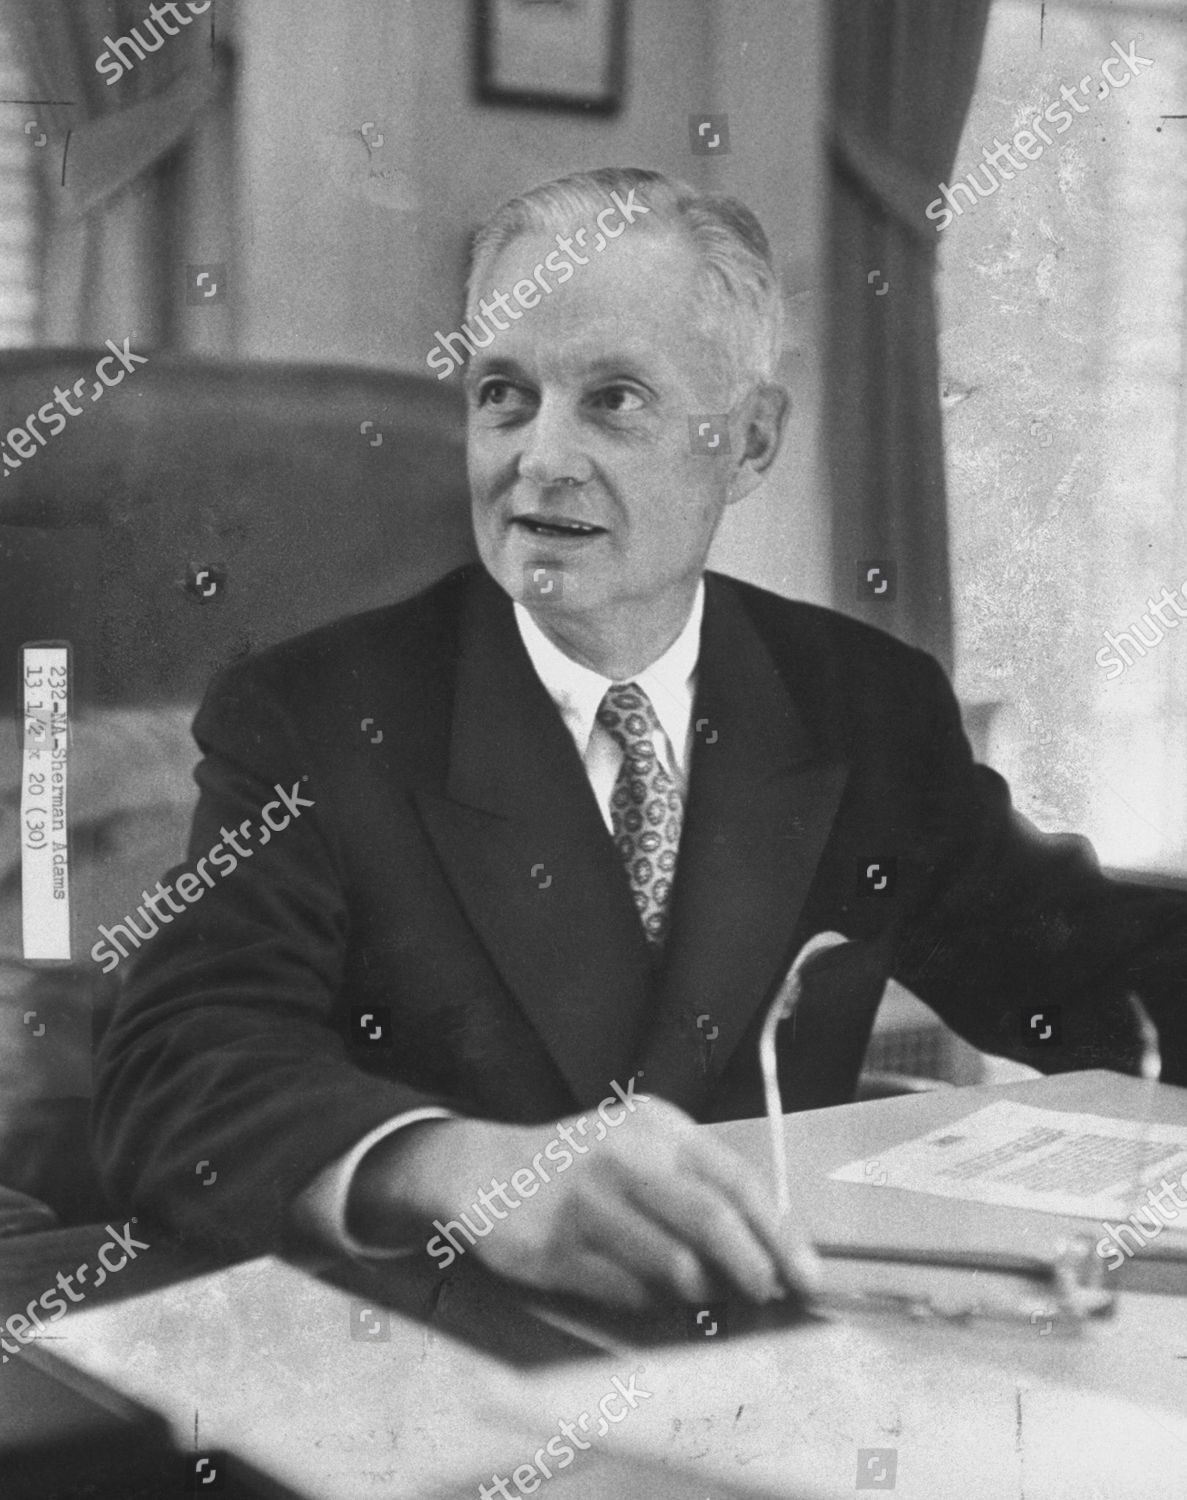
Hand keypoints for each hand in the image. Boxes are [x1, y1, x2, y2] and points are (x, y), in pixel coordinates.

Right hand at [354, 1097, 820, 1310]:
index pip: (737, 1180)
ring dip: (699, 1292)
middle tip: (768, 1296)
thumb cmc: (579, 1167)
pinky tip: (643, 1291)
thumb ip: (697, 1188)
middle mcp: (626, 1154)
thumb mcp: (641, 1150)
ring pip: (674, 1265)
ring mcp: (590, 1199)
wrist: (484, 1168)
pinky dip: (648, 1301)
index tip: (807, 1275)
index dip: (780, 1233)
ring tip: (699, 1293)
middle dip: (753, 1268)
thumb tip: (767, 1250)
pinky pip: (629, 1291)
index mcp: (658, 1126)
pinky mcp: (559, 1244)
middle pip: (712, 1220)